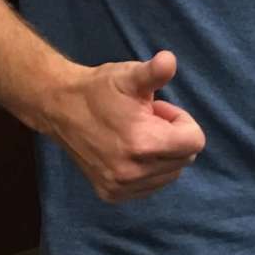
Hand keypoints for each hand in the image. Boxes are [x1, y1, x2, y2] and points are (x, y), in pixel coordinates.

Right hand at [43, 49, 205, 201]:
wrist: (60, 108)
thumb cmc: (99, 90)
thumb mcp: (130, 76)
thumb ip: (155, 72)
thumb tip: (169, 60)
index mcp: (143, 144)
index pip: (195, 142)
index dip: (182, 121)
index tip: (159, 111)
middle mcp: (133, 172)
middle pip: (185, 158)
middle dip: (173, 137)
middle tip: (147, 120)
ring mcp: (120, 186)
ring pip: (170, 173)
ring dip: (162, 154)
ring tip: (136, 134)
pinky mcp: (111, 194)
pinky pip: (150, 186)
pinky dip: (148, 169)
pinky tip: (129, 151)